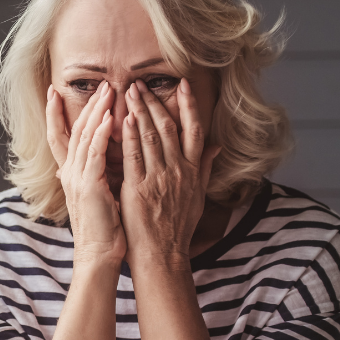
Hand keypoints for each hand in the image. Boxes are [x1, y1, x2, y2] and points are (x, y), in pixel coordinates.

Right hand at [46, 80, 126, 267]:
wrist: (98, 254)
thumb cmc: (103, 229)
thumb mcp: (99, 196)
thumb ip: (99, 175)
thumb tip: (106, 160)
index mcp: (70, 175)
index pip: (60, 137)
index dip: (56, 115)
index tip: (55, 93)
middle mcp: (69, 174)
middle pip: (73, 130)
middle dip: (86, 105)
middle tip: (99, 83)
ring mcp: (77, 178)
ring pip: (84, 137)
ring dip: (96, 111)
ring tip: (108, 91)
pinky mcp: (89, 186)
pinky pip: (94, 153)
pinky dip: (101, 133)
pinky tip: (110, 117)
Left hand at [119, 77, 220, 271]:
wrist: (162, 255)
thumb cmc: (177, 228)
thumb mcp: (198, 197)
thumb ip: (205, 169)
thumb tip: (216, 147)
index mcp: (193, 171)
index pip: (194, 130)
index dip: (188, 105)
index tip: (182, 85)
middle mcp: (178, 171)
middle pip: (168, 128)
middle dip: (155, 102)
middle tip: (141, 84)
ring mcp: (159, 179)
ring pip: (150, 137)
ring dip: (139, 112)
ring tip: (129, 92)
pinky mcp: (139, 190)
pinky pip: (133, 157)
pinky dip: (129, 137)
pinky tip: (123, 120)